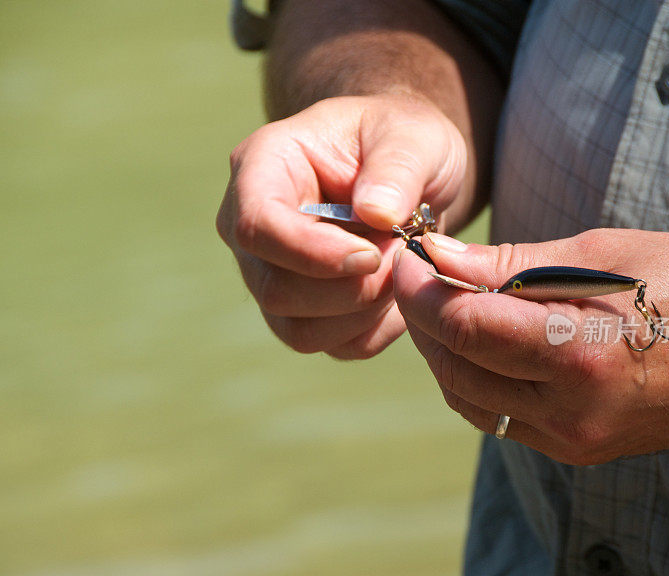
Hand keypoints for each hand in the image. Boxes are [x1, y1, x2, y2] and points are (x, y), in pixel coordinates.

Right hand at [216, 94, 466, 358]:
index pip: (255, 225)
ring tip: (404, 268)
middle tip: (406, 252)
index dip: (311, 251)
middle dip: (351, 287)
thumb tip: (376, 213)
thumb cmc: (403, 143)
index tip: (373, 255)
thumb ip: (397, 167)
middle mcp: (255, 230)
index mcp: (263, 168)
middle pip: (275, 289)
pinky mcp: (305, 314)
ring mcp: (273, 277)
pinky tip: (401, 291)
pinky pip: (335, 346)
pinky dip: (377, 328)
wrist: (413, 176)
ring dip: (365, 311)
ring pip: (300, 330)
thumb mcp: (414, 135)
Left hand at [392, 228, 668, 463]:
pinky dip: (471, 379)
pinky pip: (496, 418)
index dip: (421, 290)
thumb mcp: (600, 254)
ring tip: (442, 307)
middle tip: (417, 276)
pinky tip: (475, 345)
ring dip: (441, 351)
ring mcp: (573, 438)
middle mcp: (572, 409)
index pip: (465, 327)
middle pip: (456, 365)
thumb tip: (439, 256)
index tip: (407, 257)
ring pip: (466, 399)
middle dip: (422, 317)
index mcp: (582, 351)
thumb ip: (511, 263)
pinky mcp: (575, 449)